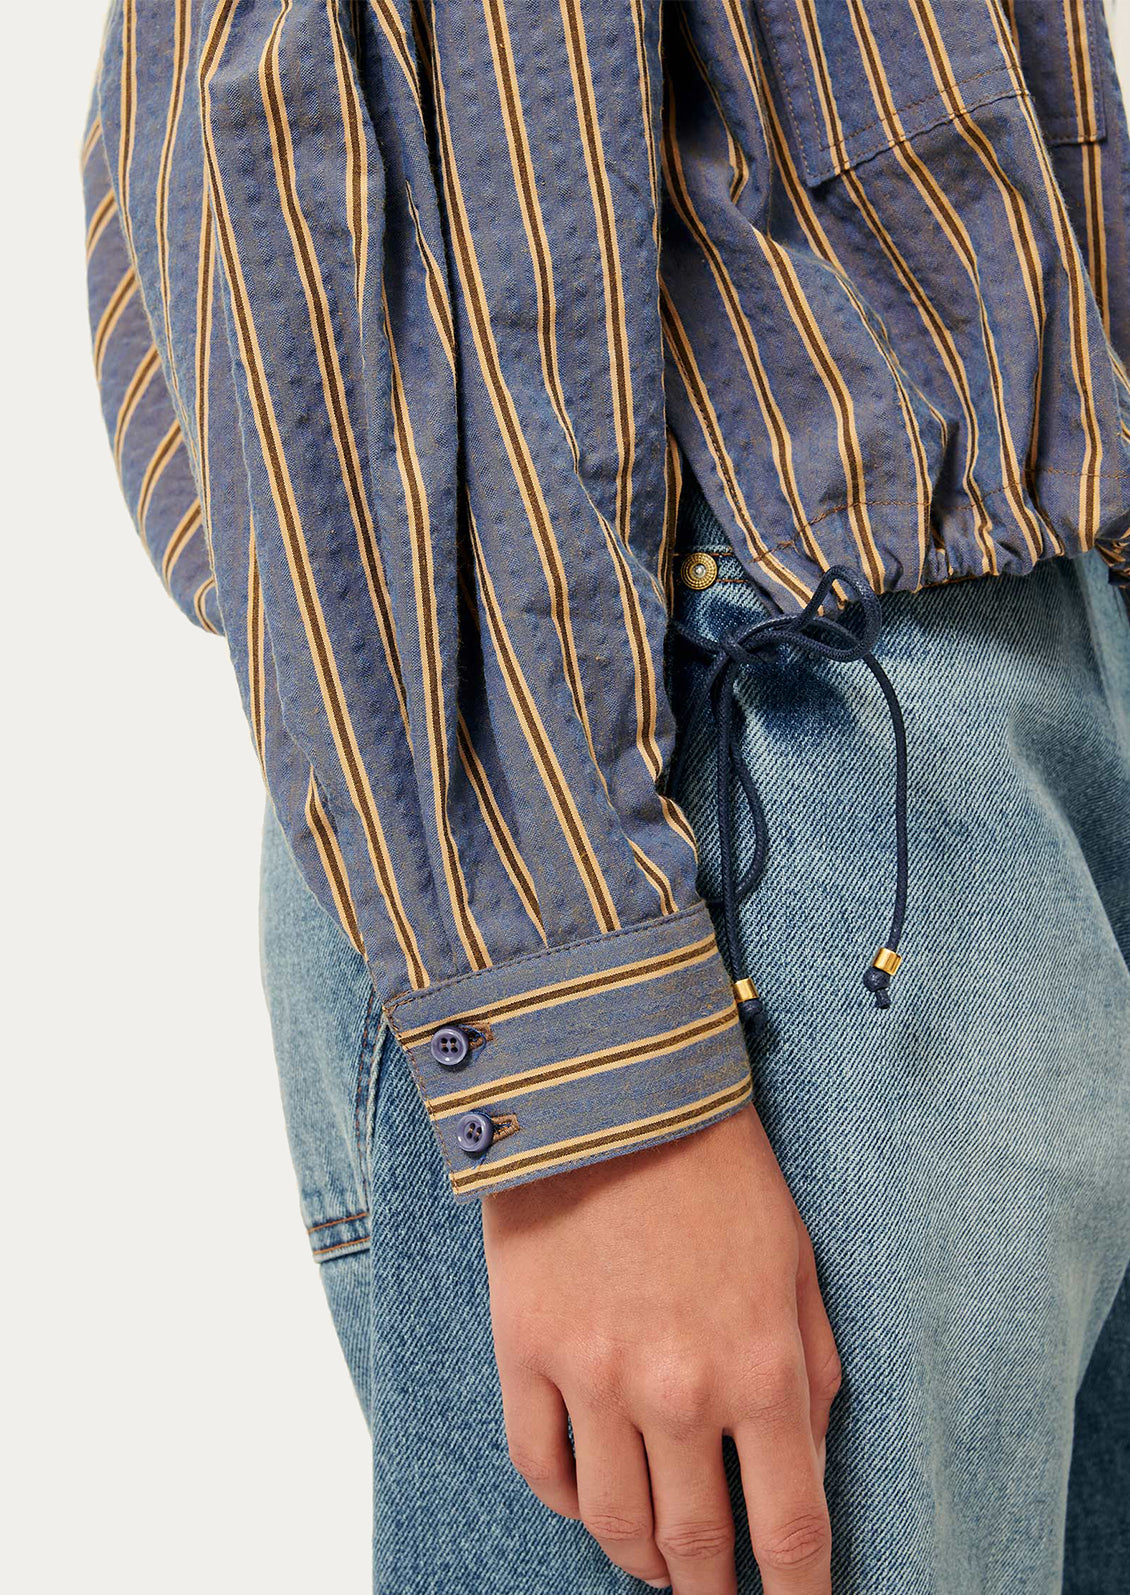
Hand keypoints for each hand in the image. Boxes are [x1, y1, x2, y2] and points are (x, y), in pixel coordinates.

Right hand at [482, 1104, 840, 1593]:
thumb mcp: (798, 1264)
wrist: (613, 1090)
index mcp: (762, 1369)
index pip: (791, 1529)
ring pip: (614, 1522)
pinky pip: (540, 1466)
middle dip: (712, 1591)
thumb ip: (813, 1373)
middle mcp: (678, 1390)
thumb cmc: (720, 1172)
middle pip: (696, 1546)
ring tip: (657, 1564)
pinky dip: (567, 1502)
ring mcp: (593, 1375)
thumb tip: (807, 1466)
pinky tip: (590, 1499)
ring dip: (641, 1560)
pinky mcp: (526, 1349)